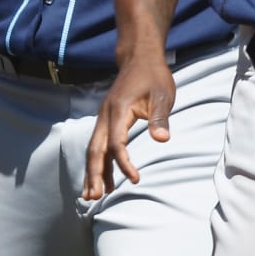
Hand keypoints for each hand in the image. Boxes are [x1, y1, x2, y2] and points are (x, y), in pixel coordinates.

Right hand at [81, 54, 175, 200]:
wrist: (139, 58)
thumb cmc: (153, 76)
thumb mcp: (162, 95)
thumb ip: (160, 118)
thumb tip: (162, 140)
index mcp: (118, 110)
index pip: (115, 142)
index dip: (123, 162)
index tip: (135, 178)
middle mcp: (105, 115)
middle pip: (95, 149)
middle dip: (94, 173)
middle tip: (94, 197)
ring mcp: (104, 117)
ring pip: (93, 148)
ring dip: (92, 172)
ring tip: (91, 196)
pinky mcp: (107, 120)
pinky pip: (99, 144)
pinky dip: (98, 163)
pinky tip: (103, 180)